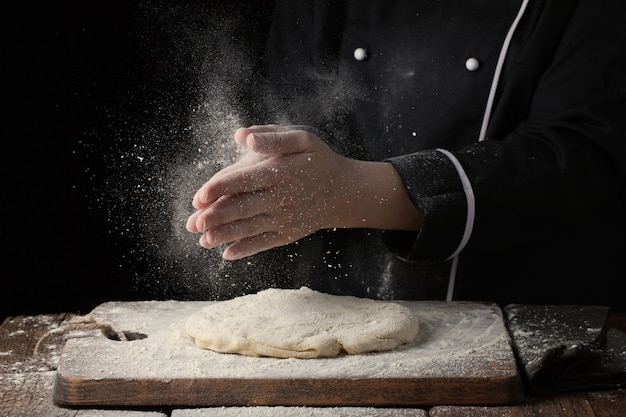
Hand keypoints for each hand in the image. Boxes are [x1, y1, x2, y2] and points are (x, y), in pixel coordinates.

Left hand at [186, 125, 421, 259]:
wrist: (344, 191)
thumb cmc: (317, 160)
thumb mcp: (302, 139)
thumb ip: (272, 138)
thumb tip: (241, 136)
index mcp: (279, 172)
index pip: (243, 180)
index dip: (219, 188)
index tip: (198, 197)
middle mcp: (281, 198)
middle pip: (242, 208)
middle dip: (215, 217)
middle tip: (192, 224)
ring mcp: (284, 218)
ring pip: (250, 228)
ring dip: (224, 235)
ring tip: (203, 241)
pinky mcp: (288, 233)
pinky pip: (264, 242)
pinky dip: (246, 249)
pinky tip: (227, 254)